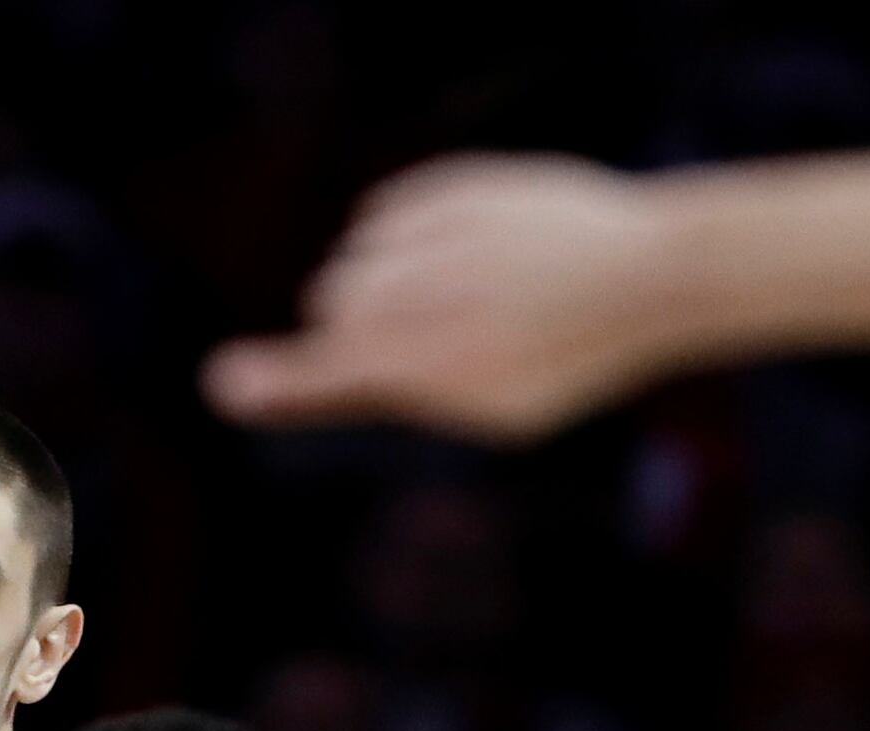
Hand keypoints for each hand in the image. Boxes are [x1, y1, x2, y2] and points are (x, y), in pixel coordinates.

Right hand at [205, 156, 684, 441]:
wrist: (642, 271)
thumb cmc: (571, 358)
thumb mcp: (497, 404)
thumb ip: (413, 388)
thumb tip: (348, 359)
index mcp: (431, 361)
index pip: (333, 368)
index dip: (279, 382)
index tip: (226, 381)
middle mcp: (420, 290)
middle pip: (334, 303)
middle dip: (359, 322)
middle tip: (428, 339)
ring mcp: (429, 233)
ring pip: (359, 254)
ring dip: (388, 277)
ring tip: (469, 293)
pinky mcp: (443, 187)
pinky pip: (386, 214)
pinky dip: (408, 237)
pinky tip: (468, 253)